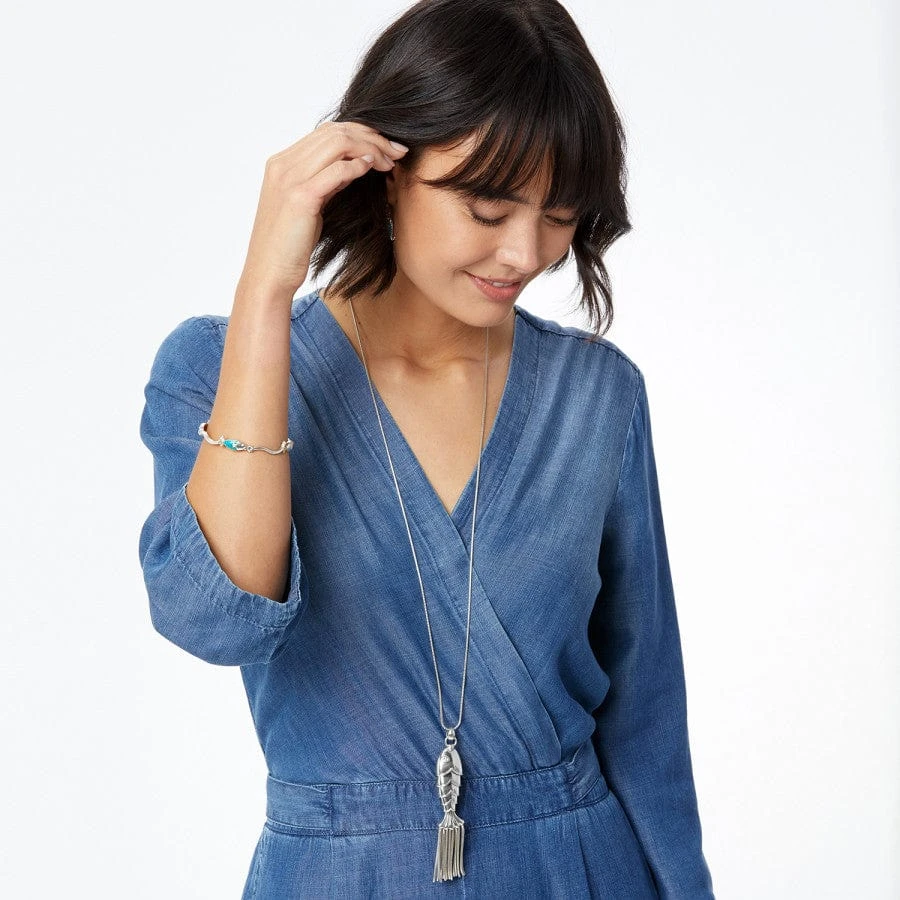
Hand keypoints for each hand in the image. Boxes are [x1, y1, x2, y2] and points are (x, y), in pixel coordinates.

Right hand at [238, 121, 407, 296]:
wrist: (269, 274)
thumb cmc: (290, 246)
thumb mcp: (310, 205)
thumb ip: (327, 182)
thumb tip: (355, 165)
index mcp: (282, 163)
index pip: (327, 131)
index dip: (361, 133)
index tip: (386, 147)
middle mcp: (283, 165)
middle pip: (335, 131)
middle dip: (372, 137)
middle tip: (397, 151)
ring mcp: (289, 179)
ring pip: (338, 143)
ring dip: (371, 149)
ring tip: (390, 162)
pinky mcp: (301, 198)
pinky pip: (336, 170)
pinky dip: (359, 166)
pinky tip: (374, 170)